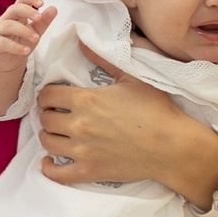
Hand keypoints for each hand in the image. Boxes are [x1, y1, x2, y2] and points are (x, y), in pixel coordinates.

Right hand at [0, 0, 54, 76]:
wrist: (6, 61)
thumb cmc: (20, 42)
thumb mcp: (34, 31)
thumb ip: (43, 21)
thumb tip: (54, 8)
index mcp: (17, 14)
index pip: (22, 0)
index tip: (42, 3)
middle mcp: (6, 19)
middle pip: (14, 9)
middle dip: (27, 11)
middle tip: (39, 18)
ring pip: (9, 25)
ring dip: (24, 31)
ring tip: (36, 39)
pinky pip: (4, 43)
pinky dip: (16, 47)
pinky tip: (26, 50)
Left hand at [36, 43, 217, 187]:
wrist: (172, 146)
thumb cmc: (156, 110)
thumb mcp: (131, 78)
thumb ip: (103, 60)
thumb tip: (82, 42)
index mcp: (86, 100)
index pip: (48, 95)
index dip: (48, 94)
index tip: (54, 96)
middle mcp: (79, 125)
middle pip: (45, 119)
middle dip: (49, 114)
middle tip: (58, 114)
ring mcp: (82, 150)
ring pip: (47, 142)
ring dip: (48, 136)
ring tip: (57, 133)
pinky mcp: (90, 171)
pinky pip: (57, 174)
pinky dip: (48, 168)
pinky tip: (48, 161)